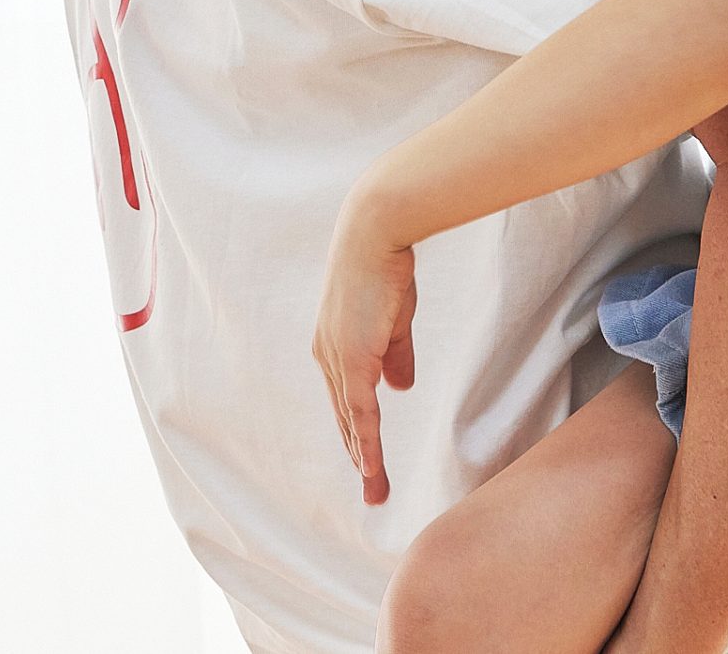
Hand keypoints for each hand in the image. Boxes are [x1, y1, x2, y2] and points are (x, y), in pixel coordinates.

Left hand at [312, 210, 419, 506]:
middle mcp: (328, 355)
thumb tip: (399, 388)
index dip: (358, 430)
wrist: (376, 235)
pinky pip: (360, 412)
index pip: (346, 397)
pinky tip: (372, 467)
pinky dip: (367, 442)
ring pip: (351, 422)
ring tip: (377, 493)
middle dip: (359, 455)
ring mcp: (338, 358)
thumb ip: (395, 356)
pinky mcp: (353, 359)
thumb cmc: (385, 268)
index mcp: (335, 344)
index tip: (368, 456)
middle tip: (373, 490)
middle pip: (344, 417)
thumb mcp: (393, 319)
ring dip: (365, 459)